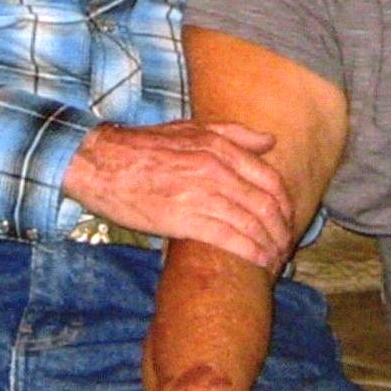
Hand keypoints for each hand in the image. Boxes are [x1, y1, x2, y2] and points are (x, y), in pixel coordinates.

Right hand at [63, 121, 294, 267]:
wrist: (101, 163)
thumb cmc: (144, 147)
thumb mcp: (191, 128)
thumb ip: (233, 134)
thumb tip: (270, 140)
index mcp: (218, 147)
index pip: (269, 178)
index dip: (285, 203)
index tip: (288, 219)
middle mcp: (214, 170)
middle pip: (265, 205)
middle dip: (281, 230)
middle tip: (286, 245)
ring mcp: (200, 195)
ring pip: (251, 224)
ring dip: (270, 246)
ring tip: (276, 259)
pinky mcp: (183, 220)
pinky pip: (228, 239)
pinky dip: (250, 253)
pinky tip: (259, 263)